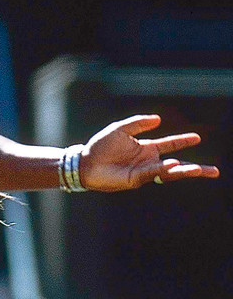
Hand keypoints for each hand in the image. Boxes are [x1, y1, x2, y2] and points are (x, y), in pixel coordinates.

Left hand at [80, 115, 217, 191]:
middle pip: (177, 165)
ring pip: (169, 172)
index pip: (170, 144)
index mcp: (146, 149)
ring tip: (200, 170)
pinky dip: (164, 169)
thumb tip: (159, 119)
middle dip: (195, 168)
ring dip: (184, 171)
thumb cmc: (100, 146)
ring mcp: (143, 171)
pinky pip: (153, 173)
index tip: (197, 137)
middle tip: (214, 171)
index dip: (182, 141)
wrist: (84, 162)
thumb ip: (139, 123)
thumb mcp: (121, 129)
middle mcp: (148, 161)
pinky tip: (174, 164)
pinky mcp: (135, 179)